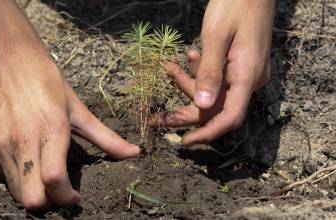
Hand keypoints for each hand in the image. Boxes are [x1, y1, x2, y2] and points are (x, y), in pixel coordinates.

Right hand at [0, 46, 139, 209]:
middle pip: (31, 199)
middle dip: (49, 203)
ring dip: (33, 191)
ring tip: (44, 176)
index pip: (55, 181)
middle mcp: (22, 140)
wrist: (6, 58)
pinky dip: (17, 176)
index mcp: (51, 129)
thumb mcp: (78, 108)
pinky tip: (27, 159)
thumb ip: (105, 137)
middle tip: (59, 191)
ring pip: (16, 192)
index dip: (67, 198)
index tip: (75, 197)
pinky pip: (2, 174)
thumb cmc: (46, 80)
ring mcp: (0, 143)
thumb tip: (134, 153)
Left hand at [149, 0, 274, 144]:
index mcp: (247, 76)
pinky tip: (190, 57)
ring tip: (169, 67)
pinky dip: (200, 72)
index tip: (183, 141)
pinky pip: (217, 78)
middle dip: (185, 113)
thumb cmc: (234, 5)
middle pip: (216, 108)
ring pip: (213, 92)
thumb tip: (201, 106)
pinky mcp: (240, 65)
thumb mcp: (216, 37)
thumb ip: (208, 72)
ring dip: (188, 84)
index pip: (229, 118)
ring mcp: (246, 73)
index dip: (207, 133)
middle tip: (157, 118)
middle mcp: (249, 80)